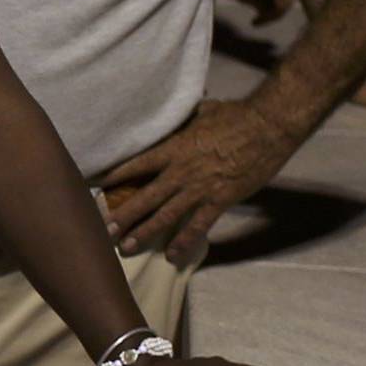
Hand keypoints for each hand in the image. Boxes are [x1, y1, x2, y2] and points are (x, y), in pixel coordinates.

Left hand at [101, 98, 294, 266]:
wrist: (268, 127)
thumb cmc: (237, 115)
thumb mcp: (202, 112)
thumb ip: (183, 118)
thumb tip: (173, 110)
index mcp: (174, 147)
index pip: (137, 164)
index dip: (115, 177)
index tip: (97, 186)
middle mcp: (181, 171)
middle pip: (145, 196)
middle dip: (122, 214)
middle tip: (103, 230)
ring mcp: (199, 188)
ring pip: (165, 215)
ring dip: (144, 232)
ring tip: (125, 247)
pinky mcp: (219, 200)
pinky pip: (198, 226)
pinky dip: (184, 242)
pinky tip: (172, 255)